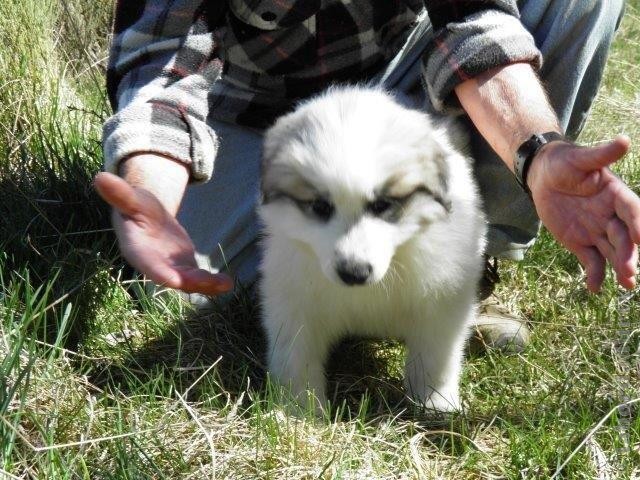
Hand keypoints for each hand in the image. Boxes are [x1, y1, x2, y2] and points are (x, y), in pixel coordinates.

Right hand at [94, 171, 232, 295]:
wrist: (147, 215)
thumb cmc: (135, 206)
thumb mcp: (130, 199)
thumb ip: (119, 193)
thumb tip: (99, 177)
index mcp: (137, 250)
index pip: (148, 265)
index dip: (161, 273)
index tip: (175, 281)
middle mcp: (154, 265)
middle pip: (172, 276)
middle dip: (189, 282)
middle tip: (208, 282)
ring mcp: (170, 268)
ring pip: (188, 281)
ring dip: (206, 285)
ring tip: (226, 284)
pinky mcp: (184, 267)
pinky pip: (198, 278)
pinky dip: (212, 282)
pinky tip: (228, 283)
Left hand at [527, 135, 639, 291]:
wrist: (544, 176)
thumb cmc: (565, 162)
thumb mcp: (580, 158)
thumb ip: (600, 155)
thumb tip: (624, 141)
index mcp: (616, 194)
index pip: (631, 210)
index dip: (638, 222)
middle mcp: (611, 216)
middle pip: (624, 237)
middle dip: (628, 253)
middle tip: (630, 270)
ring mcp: (597, 231)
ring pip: (612, 252)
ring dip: (620, 267)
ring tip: (627, 283)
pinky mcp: (581, 243)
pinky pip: (591, 261)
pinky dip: (594, 274)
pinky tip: (594, 287)